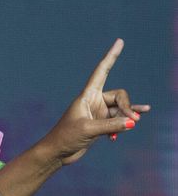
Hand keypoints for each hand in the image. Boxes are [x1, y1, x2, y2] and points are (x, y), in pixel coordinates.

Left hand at [41, 38, 149, 165]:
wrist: (57, 153)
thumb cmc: (65, 138)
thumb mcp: (88, 130)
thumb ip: (111, 125)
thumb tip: (133, 122)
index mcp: (87, 95)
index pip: (101, 71)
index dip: (111, 56)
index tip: (119, 42)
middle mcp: (94, 101)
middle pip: (119, 95)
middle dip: (127, 106)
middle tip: (131, 121)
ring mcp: (98, 112)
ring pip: (121, 108)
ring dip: (129, 115)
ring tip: (136, 121)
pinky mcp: (100, 124)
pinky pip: (119, 118)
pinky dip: (127, 119)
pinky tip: (139, 119)